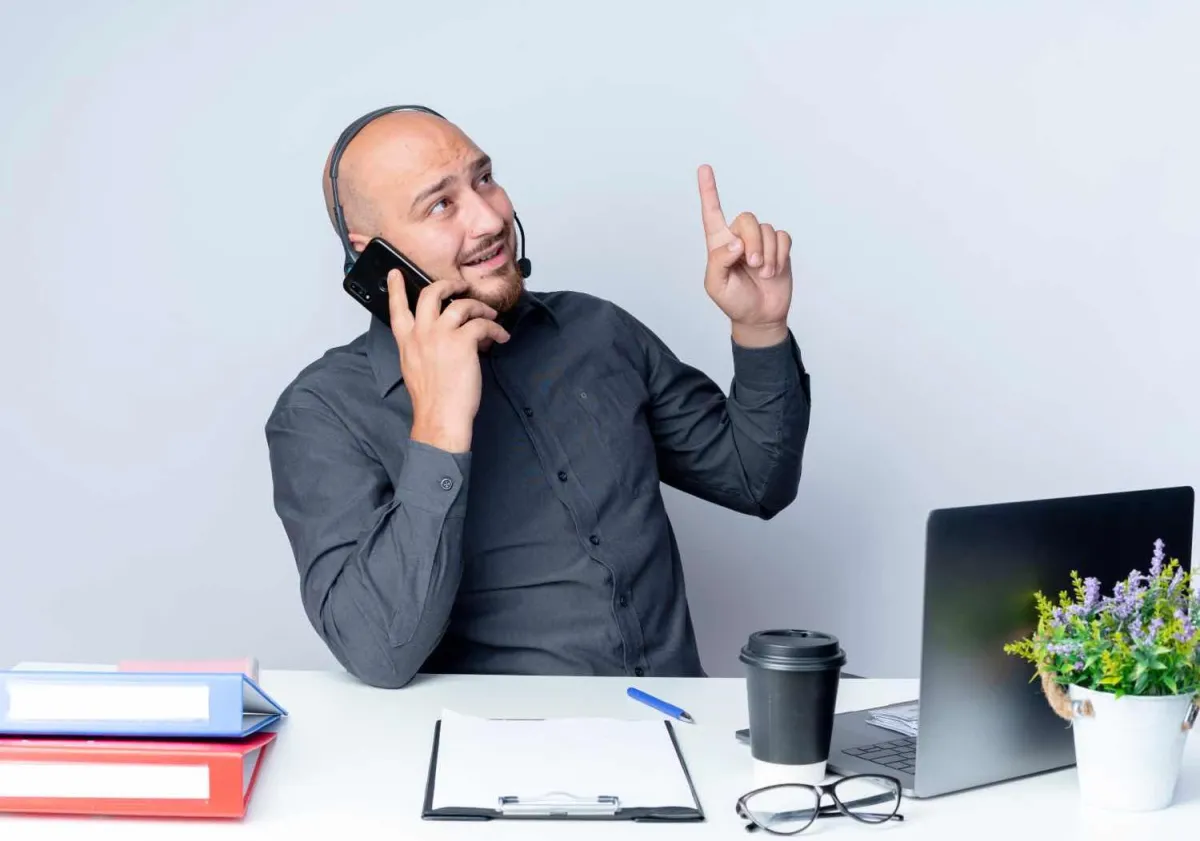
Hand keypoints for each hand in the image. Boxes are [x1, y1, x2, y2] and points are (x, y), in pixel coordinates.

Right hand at [388, 271, 510, 451]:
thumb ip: (422, 348)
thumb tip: (446, 339)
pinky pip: (483, 324)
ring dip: (479, 306)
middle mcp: (421, 334)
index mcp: (407, 342)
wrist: (440, 416)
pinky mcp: (463, 342)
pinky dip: (496, 328)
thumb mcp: (414, 369)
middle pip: (431, 294)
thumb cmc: (432, 400)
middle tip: (461, 286)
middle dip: (448, 285)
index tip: (396, 273)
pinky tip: (501, 337)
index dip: (397, 288)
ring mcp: (441, 336)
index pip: (397, 309)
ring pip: (461, 304)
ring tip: (490, 314)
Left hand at [697, 164, 793, 346]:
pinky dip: (780, 255)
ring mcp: (760, 241)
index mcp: (718, 244)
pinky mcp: (779, 247)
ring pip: (766, 229)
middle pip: (747, 218)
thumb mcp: (716, 285)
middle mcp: (739, 237)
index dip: (708, 190)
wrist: (760, 316)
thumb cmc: (734, 301)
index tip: (704, 168)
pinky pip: (782, 237)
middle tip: (753, 265)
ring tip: (763, 274)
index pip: (711, 212)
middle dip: (753, 242)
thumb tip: (736, 241)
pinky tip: (774, 271)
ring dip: (767, 254)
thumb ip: (719, 260)